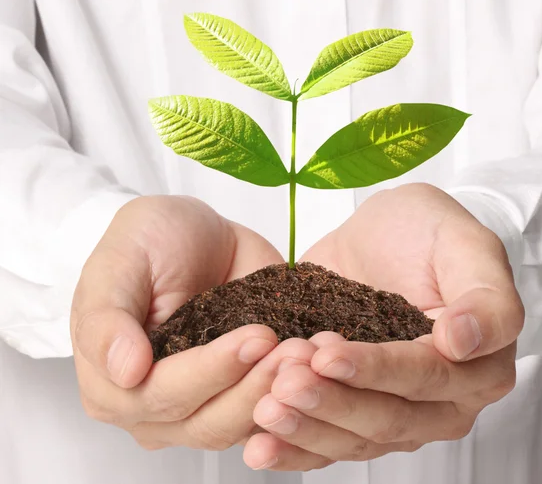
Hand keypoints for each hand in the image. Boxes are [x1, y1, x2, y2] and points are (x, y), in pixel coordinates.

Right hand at [71, 195, 297, 449]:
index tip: (255, 337)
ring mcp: (202, 405)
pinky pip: (269, 412)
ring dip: (278, 392)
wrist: (195, 234)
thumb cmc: (148, 242)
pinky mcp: (241, 392)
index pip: (159, 396)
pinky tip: (314, 363)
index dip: (208, 372)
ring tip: (307, 352)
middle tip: (293, 349)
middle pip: (205, 421)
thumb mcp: (119, 263)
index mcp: (112, 384)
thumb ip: (108, 318)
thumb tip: (125, 372)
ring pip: (241, 424)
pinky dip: (294, 395)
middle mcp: (156, 408)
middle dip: (253, 386)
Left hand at [245, 183, 523, 470]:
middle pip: (388, 417)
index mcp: (479, 366)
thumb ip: (485, 296)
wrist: (383, 236)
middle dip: (333, 403)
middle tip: (285, 382)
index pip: (425, 377)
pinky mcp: (357, 410)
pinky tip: (259, 446)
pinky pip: (330, 443)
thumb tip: (464, 341)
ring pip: (356, 439)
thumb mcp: (465, 244)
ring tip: (266, 409)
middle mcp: (442, 401)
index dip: (376, 370)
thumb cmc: (428, 232)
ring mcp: (399, 412)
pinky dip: (295, 448)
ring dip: (309, 428)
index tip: (327, 353)